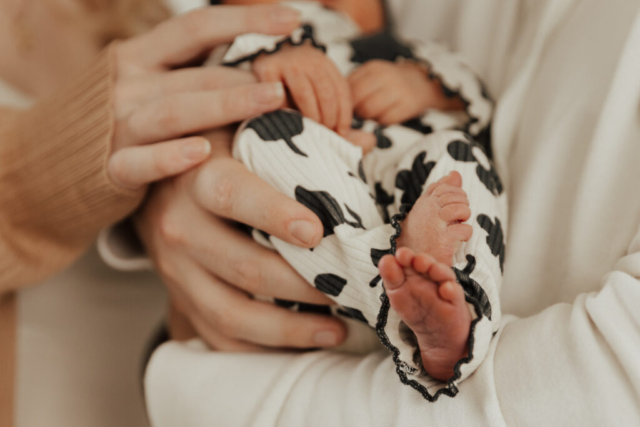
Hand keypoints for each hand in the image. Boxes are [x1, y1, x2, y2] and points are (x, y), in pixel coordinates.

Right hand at [106, 5, 300, 189]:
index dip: (244, 21)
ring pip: (174, 112)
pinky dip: (169, 157)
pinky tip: (201, 152)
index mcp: (141, 55)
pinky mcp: (110, 167)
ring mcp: (119, 125)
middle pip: (196, 75)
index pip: (197, 28)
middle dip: (244, 78)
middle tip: (287, 84)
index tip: (292, 19)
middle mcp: (129, 84)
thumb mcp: (149, 80)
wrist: (56, 159)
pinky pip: (139, 161)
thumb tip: (258, 66)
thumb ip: (191, 71)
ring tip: (270, 102)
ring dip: (224, 105)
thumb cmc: (120, 116)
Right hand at [135, 128, 346, 350]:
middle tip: (348, 288)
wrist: (152, 186)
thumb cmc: (212, 154)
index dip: (274, 215)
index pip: (234, 196)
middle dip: (303, 285)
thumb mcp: (243, 131)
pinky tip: (302, 342)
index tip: (318, 233)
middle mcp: (180, 228)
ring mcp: (176, 272)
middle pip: (245, 267)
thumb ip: (299, 133)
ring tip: (337, 329)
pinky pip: (219, 336)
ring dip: (289, 328)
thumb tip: (365, 140)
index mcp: (198, 178)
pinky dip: (263, 347)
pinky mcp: (181, 299)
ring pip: (233, 313)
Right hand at [253, 44, 351, 135]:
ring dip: (311, 117)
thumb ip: (337, 120)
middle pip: (327, 92)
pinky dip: (286, 112)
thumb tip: (369, 142)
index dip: (345, 116)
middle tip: (324, 136)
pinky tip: (287, 122)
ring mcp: (288, 60)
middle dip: (329, 119)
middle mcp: (309, 57)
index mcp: (324, 64)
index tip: (341, 134)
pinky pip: (280, 95)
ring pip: (306, 93)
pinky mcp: (267, 68)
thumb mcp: (316, 101)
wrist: (251, 74)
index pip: (342, 90)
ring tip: (310, 132)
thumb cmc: (288, 96)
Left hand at [348, 60, 464, 124]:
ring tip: (374, 114)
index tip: (348, 107)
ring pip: (369, 111)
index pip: (347, 88)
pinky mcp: (409, 104)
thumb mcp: (373, 76)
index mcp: (372, 68)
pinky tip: (387, 116)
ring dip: (368, 117)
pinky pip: (386, 120)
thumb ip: (354, 85)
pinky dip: (383, 122)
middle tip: (361, 113)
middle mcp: (385, 76)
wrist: (425, 82)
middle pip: (356, 101)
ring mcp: (398, 89)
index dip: (344, 102)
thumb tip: (335, 102)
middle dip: (355, 111)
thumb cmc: (392, 83)